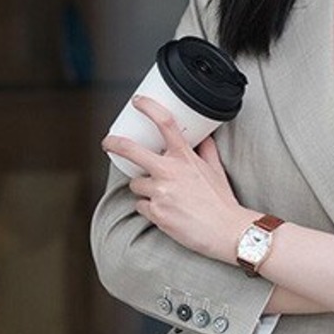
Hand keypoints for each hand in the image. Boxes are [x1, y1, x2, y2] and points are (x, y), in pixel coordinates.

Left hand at [102, 96, 251, 260]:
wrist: (225, 231)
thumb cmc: (222, 202)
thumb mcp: (216, 170)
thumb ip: (207, 151)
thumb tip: (203, 138)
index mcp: (184, 157)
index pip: (164, 123)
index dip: (148, 107)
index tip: (138, 102)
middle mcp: (169, 172)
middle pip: (131, 150)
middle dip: (115, 144)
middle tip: (108, 143)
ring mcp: (160, 193)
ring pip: (135, 184)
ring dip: (142, 188)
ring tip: (160, 195)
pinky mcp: (156, 213)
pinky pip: (140, 206)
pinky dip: (148, 208)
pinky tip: (163, 211)